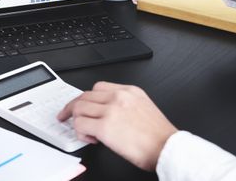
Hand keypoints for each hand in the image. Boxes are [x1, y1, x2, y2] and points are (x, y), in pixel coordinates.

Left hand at [57, 81, 177, 170]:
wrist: (168, 148)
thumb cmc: (159, 135)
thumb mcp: (143, 107)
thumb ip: (125, 105)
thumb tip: (107, 113)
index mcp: (129, 91)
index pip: (98, 87)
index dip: (86, 98)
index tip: (81, 105)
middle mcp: (119, 96)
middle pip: (85, 95)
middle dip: (73, 107)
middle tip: (67, 116)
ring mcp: (111, 110)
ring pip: (79, 108)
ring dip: (77, 120)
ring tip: (85, 131)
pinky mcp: (105, 126)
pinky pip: (80, 124)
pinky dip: (80, 132)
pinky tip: (90, 138)